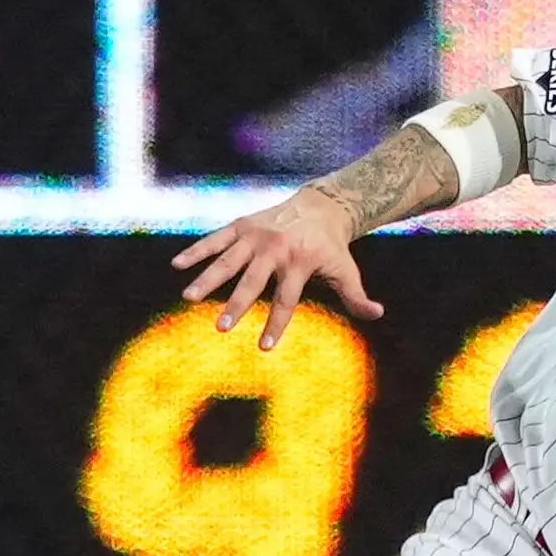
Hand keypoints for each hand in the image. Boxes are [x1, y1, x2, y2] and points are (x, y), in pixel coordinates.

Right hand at [170, 186, 383, 348]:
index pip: (286, 300)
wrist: (320, 207)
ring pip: (227, 260)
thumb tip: (378, 314)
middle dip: (236, 305)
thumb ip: (356, 296)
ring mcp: (255, 236)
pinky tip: (177, 265)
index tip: (264, 348)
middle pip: (252, 282)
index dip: (276, 325)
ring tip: (189, 298)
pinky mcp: (241, 225)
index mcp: (299, 264)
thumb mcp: (347, 271)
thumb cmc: (332, 247)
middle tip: (221, 328)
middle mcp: (274, 249)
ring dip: (207, 278)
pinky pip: (215, 239)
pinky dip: (196, 250)